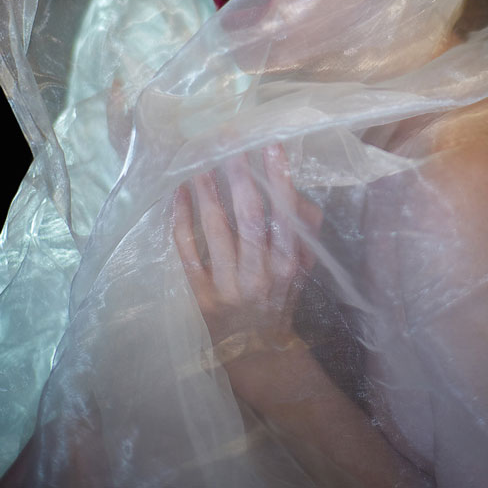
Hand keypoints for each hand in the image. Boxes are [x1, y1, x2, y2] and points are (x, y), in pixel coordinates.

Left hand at [173, 145, 321, 369]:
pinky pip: (188, 252)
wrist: (258, 352)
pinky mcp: (201, 293)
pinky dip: (181, 221)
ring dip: (206, 192)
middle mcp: (260, 272)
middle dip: (239, 176)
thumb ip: (303, 230)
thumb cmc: (282, 299)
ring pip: (215, 230)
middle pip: (248, 217)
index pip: (286, 215)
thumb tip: (293, 192)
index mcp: (288, 263)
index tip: (272, 145)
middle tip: (229, 140)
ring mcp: (228, 283)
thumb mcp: (303, 267)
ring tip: (199, 161)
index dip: (279, 180)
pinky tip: (177, 194)